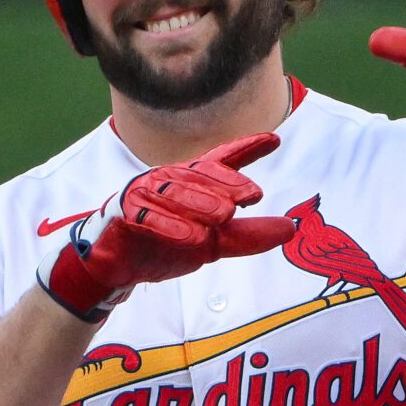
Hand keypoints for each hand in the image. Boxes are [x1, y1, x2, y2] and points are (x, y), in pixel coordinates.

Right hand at [38, 132, 294, 319]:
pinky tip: (194, 237)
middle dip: (227, 182)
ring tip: (227, 215)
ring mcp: (143, 193)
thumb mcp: (214, 244)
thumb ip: (248, 235)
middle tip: (254, 195)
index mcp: (191, 183)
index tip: (274, 139)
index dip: (246, 148)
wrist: (115, 266)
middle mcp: (168, 180)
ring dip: (201, 202)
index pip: (220, 161)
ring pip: (174, 192)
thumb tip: (290, 229)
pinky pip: (146, 216)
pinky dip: (170, 226)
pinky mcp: (123, 213)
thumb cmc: (164, 244)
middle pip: (199, 174)